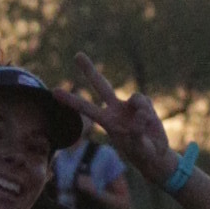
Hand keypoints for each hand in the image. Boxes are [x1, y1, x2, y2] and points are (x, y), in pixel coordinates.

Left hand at [65, 51, 172, 183]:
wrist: (155, 153)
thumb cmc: (142, 153)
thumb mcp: (138, 148)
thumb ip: (137, 132)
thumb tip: (140, 115)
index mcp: (107, 122)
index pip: (86, 108)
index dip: (71, 100)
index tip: (54, 91)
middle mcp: (115, 110)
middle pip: (101, 85)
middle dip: (89, 70)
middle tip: (77, 55)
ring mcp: (129, 106)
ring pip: (137, 98)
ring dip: (144, 112)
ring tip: (145, 128)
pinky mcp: (143, 105)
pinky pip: (146, 102)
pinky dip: (150, 113)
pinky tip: (150, 123)